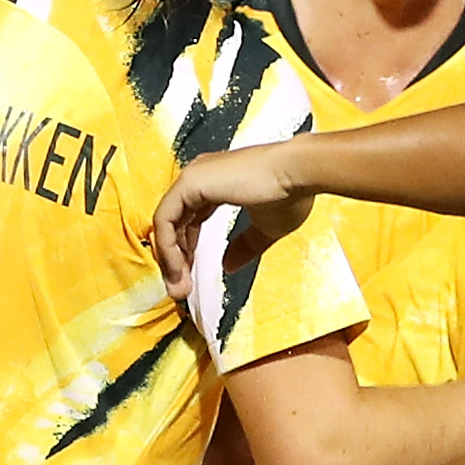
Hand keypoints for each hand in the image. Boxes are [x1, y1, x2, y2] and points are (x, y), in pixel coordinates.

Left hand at [152, 142, 307, 299]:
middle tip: (181, 289)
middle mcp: (200, 176)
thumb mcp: (266, 229)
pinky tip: (178, 269)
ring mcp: (193, 177)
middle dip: (176, 259)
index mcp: (215, 183)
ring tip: (179, 287)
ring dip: (169, 258)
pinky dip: (167, 247)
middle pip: (175, 223)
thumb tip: (229, 266)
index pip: (190, 220)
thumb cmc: (290, 193)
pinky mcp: (190, 182)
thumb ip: (244, 246)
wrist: (299, 174)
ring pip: (165, 223)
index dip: (188, 251)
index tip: (192, 277)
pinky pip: (165, 219)